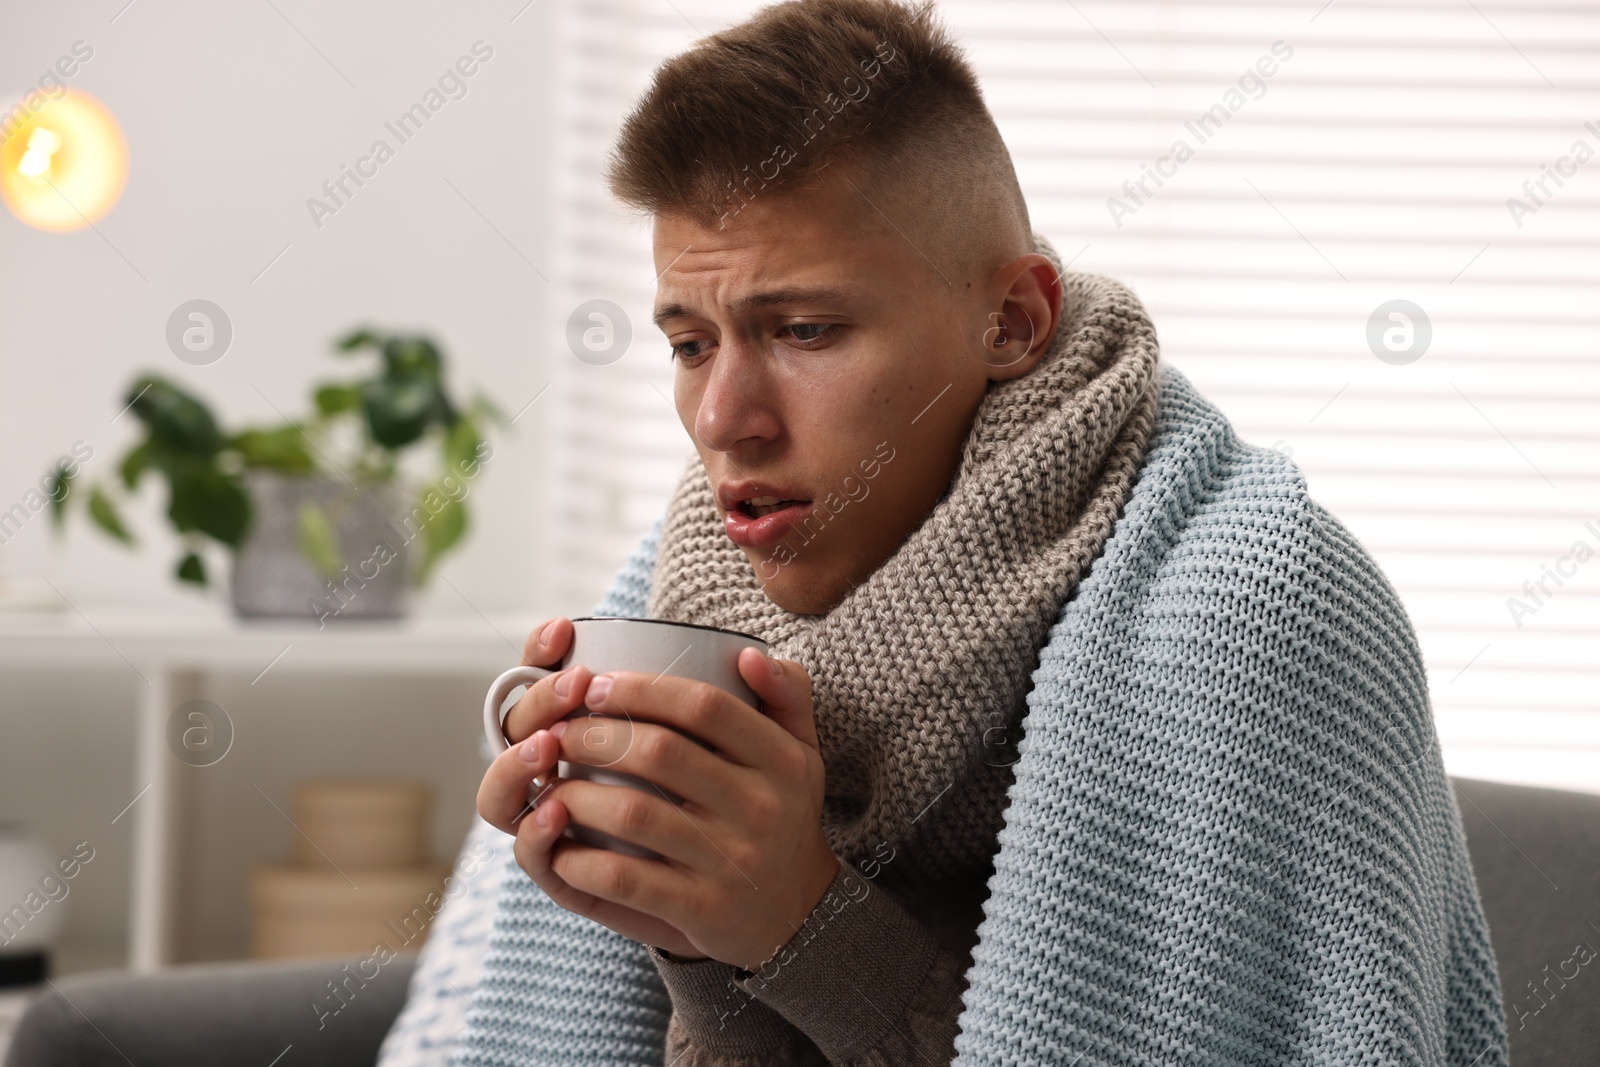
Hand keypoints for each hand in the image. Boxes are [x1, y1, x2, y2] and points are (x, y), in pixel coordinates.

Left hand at [482, 635, 840, 971]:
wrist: (799, 915)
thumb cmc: (784, 816)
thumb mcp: (802, 752)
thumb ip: (787, 694)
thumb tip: (748, 654)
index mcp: (780, 760)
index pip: (704, 705)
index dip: (642, 688)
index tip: (596, 685)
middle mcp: (760, 807)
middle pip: (659, 753)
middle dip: (593, 735)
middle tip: (557, 733)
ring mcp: (731, 861)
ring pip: (633, 813)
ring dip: (576, 793)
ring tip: (549, 784)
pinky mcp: (703, 910)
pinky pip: (626, 879)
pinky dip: (582, 861)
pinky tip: (559, 846)